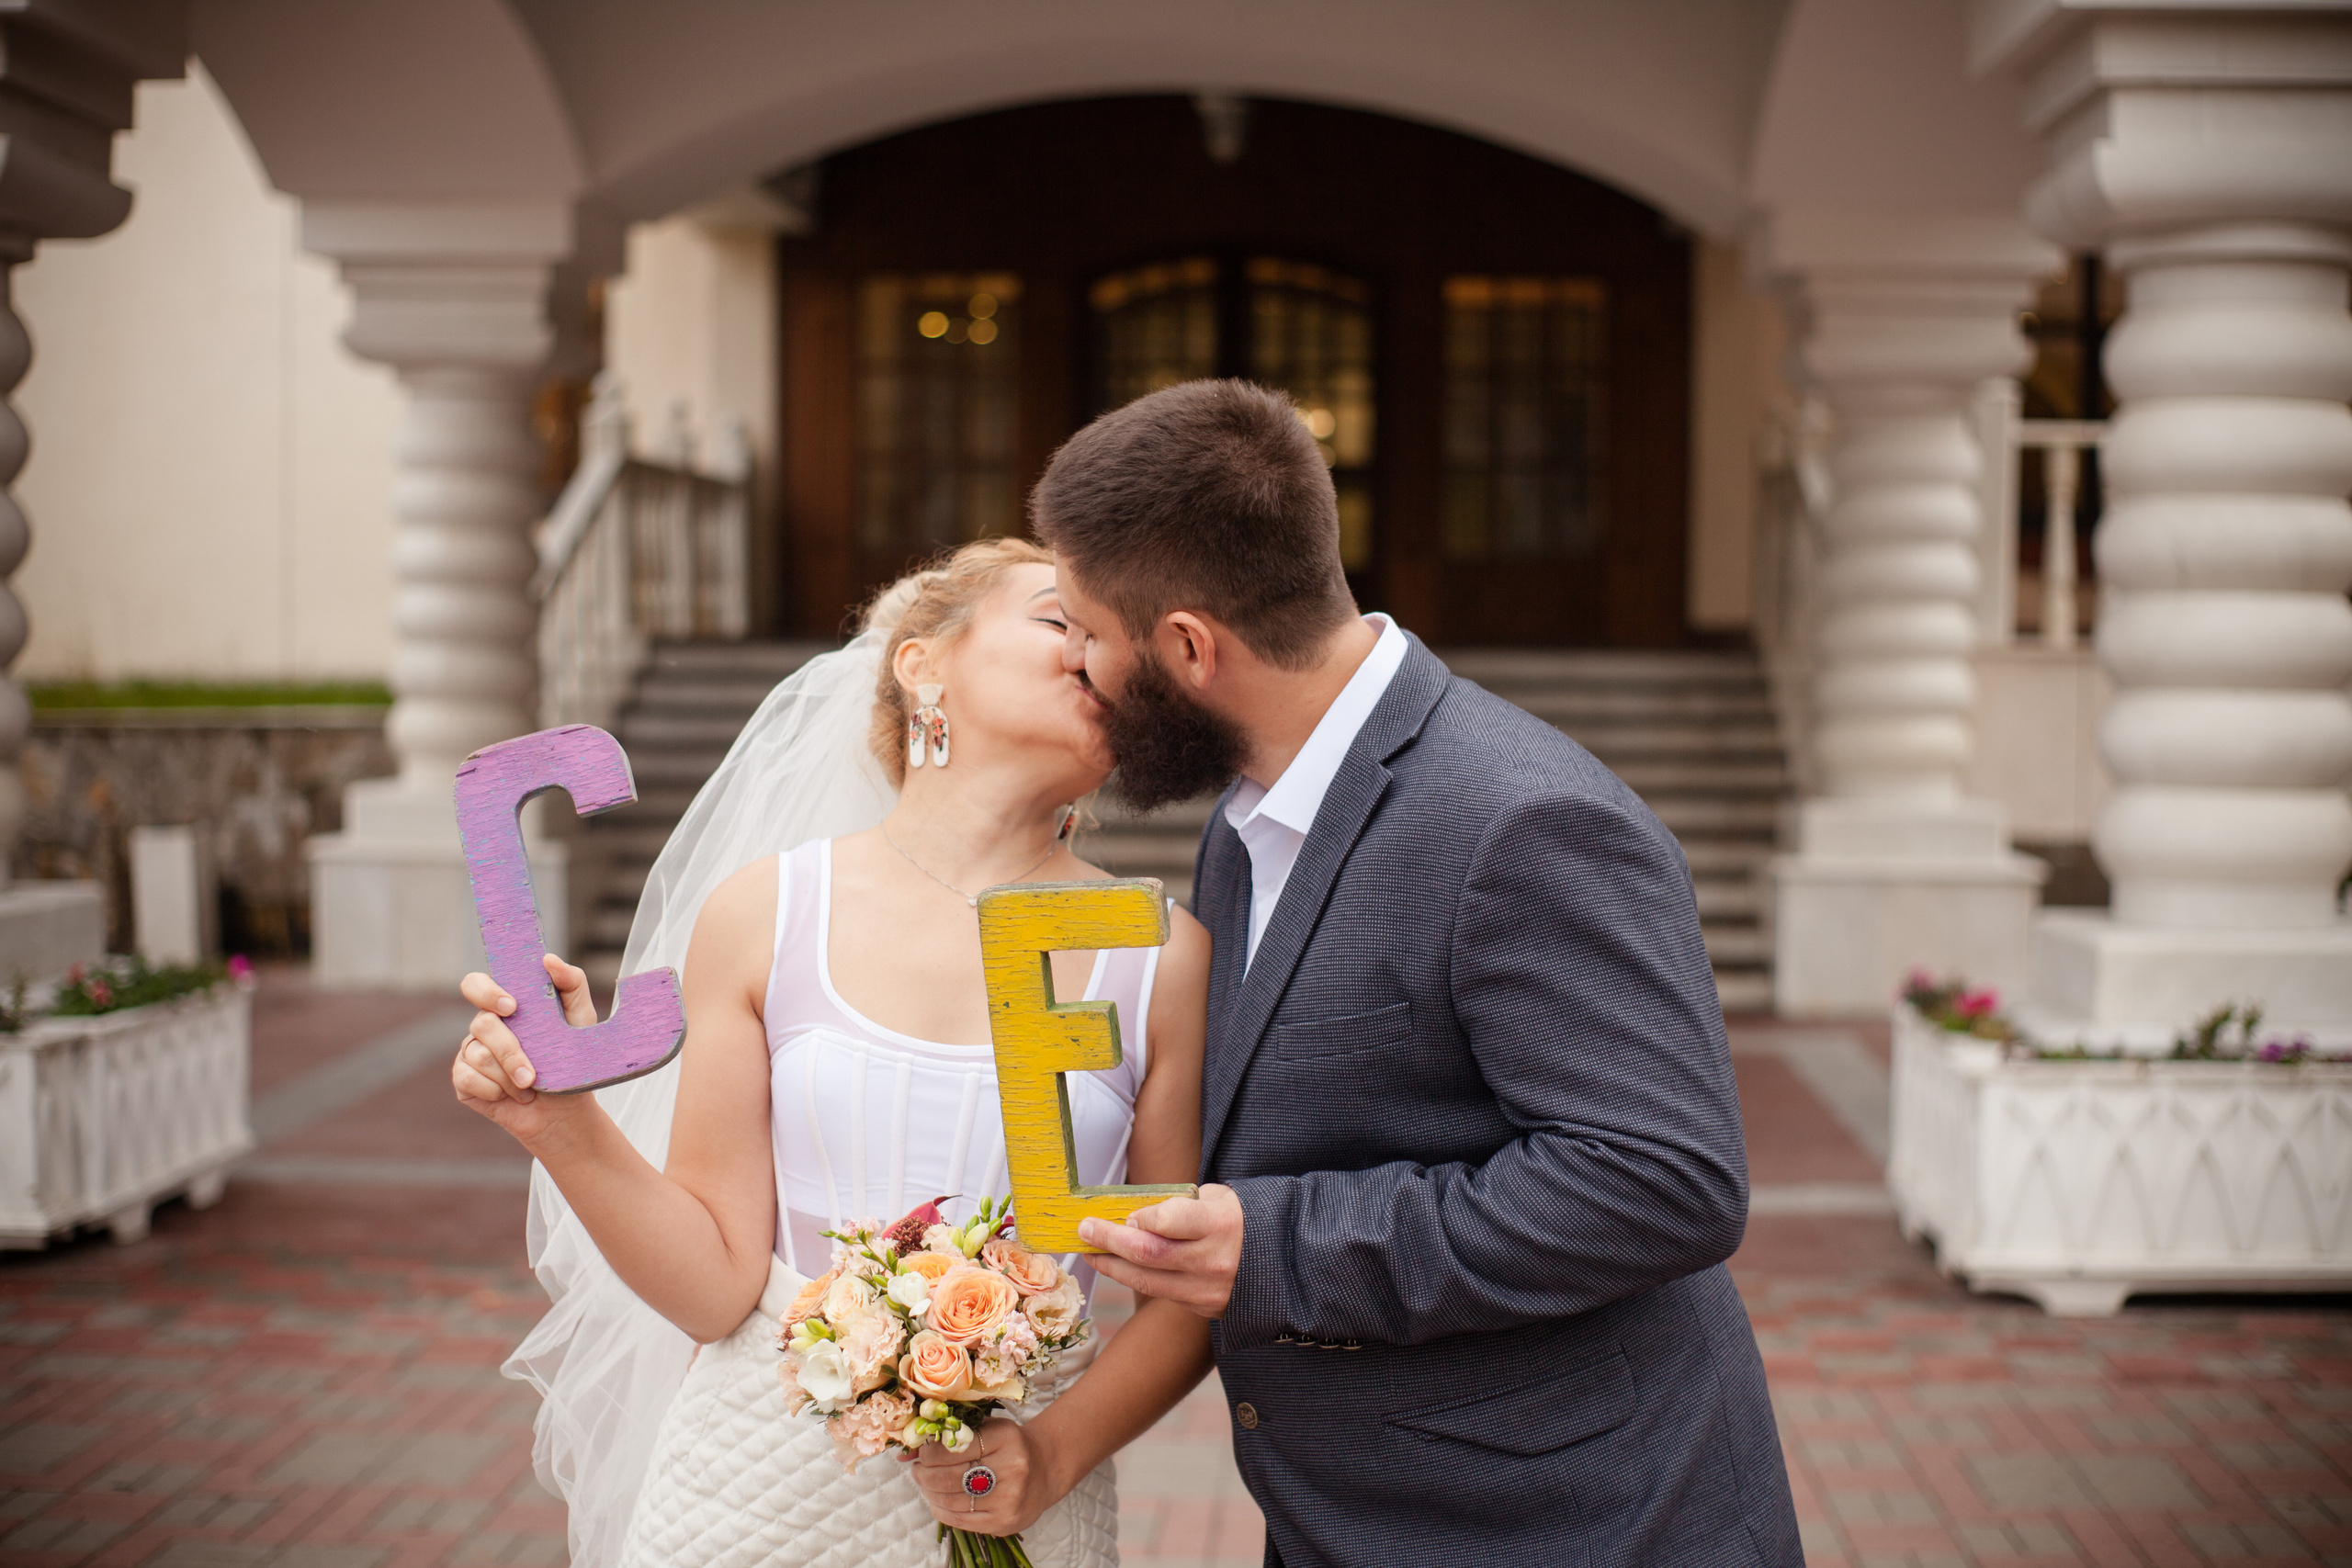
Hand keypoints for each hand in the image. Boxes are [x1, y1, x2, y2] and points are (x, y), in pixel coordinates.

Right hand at [450, 954, 597, 1146]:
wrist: (565, 1110)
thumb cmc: (573, 1060)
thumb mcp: (581, 1019)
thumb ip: (571, 983)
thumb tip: (548, 959)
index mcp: (506, 1006)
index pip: (477, 984)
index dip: (485, 991)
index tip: (511, 1006)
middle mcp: (485, 1026)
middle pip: (481, 1023)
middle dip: (509, 1049)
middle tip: (530, 1072)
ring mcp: (471, 1052)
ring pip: (479, 1055)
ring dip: (511, 1076)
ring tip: (531, 1085)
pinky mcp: (464, 1080)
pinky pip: (468, 1079)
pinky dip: (496, 1091)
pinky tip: (513, 1096)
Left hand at [908, 1417, 1049, 1535]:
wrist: (1044, 1470)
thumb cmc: (1008, 1446)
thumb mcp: (986, 1429)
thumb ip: (949, 1436)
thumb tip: (904, 1454)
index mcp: (1006, 1438)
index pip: (953, 1447)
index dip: (928, 1452)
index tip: (921, 1452)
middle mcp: (1012, 1468)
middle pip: (947, 1477)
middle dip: (923, 1474)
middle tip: (917, 1469)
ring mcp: (1009, 1499)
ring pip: (949, 1500)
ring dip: (928, 1492)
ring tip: (926, 1483)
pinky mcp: (1004, 1522)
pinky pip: (959, 1519)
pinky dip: (940, 1509)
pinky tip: (938, 1499)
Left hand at [1078, 1185, 1242, 1318]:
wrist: (1284, 1261)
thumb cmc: (1242, 1220)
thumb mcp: (1217, 1198)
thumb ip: (1178, 1205)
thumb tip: (1133, 1215)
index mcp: (1220, 1223)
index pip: (1170, 1220)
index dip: (1142, 1217)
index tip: (1126, 1214)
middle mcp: (1213, 1259)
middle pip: (1149, 1253)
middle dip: (1110, 1240)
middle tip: (1085, 1229)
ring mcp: (1208, 1289)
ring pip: (1147, 1280)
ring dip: (1113, 1266)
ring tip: (1090, 1252)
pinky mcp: (1205, 1308)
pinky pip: (1162, 1293)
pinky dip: (1136, 1279)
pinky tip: (1118, 1267)